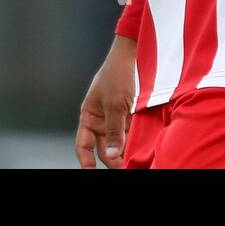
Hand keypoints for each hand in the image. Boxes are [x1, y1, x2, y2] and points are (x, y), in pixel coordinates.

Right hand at [75, 35, 136, 168]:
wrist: (135, 54)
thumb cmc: (118, 75)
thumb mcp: (115, 105)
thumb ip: (113, 131)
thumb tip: (111, 155)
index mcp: (89, 116)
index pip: (83, 145)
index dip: (86, 160)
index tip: (92, 171)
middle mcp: (101, 119)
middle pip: (103, 146)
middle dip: (112, 158)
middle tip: (124, 166)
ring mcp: (116, 116)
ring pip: (118, 140)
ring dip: (125, 149)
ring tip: (134, 159)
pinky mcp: (130, 113)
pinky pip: (130, 131)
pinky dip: (134, 139)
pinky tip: (142, 146)